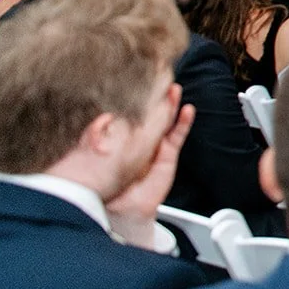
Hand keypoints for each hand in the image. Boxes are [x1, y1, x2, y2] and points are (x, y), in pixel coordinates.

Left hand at [107, 92, 194, 247]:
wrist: (119, 209)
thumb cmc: (107, 186)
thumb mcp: (101, 154)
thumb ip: (101, 135)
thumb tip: (104, 116)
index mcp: (122, 140)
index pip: (132, 115)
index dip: (139, 99)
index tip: (142, 82)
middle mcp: (140, 142)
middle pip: (151, 115)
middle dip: (156, 97)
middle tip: (161, 79)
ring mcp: (155, 148)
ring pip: (165, 122)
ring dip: (171, 105)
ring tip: (174, 89)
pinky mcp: (167, 157)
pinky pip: (177, 136)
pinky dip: (183, 123)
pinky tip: (186, 110)